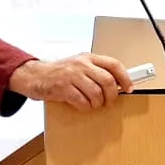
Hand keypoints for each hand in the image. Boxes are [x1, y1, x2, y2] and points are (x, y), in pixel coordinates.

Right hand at [8, 53, 132, 110]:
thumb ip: (96, 72)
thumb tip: (119, 84)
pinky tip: (82, 105)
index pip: (114, 64)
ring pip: (96, 93)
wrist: (34, 75)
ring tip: (93, 104)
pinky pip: (82, 101)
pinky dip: (85, 107)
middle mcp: (81, 64)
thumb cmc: (59, 73)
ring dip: (97, 103)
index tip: (129, 88)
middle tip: (109, 101)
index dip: (125, 77)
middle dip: (112, 95)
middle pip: (108, 81)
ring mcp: (71, 75)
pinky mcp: (63, 88)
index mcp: (88, 57)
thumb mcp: (79, 66)